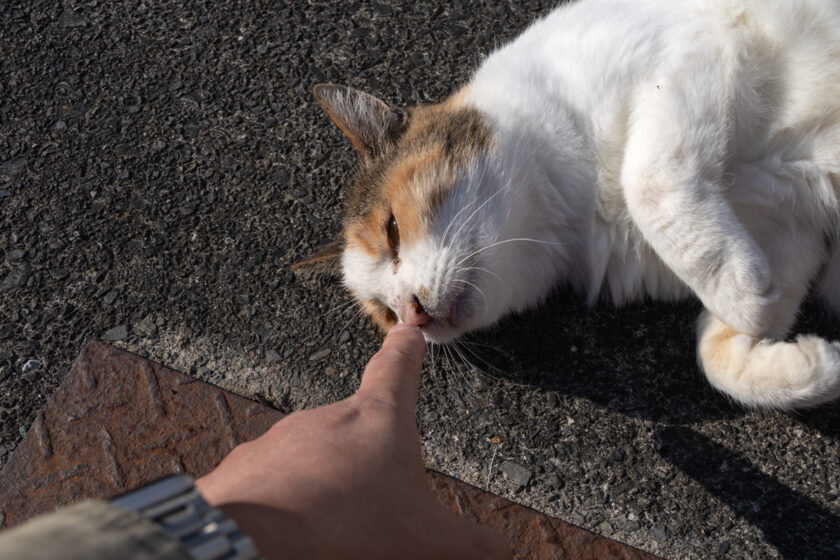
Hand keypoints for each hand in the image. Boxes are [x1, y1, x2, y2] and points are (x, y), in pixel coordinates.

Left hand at [196, 325, 510, 559]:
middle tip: (375, 503)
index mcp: (376, 419)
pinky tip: (291, 534)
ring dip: (324, 485)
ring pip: (311, 460)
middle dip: (365, 457)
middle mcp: (325, 418)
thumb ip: (471, 544)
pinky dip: (284, 504)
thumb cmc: (345, 526)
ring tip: (333, 527)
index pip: (398, 369)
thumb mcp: (426, 540)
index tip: (408, 330)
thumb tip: (507, 553)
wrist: (250, 540)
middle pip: (355, 428)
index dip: (406, 350)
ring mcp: (280, 441)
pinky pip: (271, 484)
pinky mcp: (243, 468)